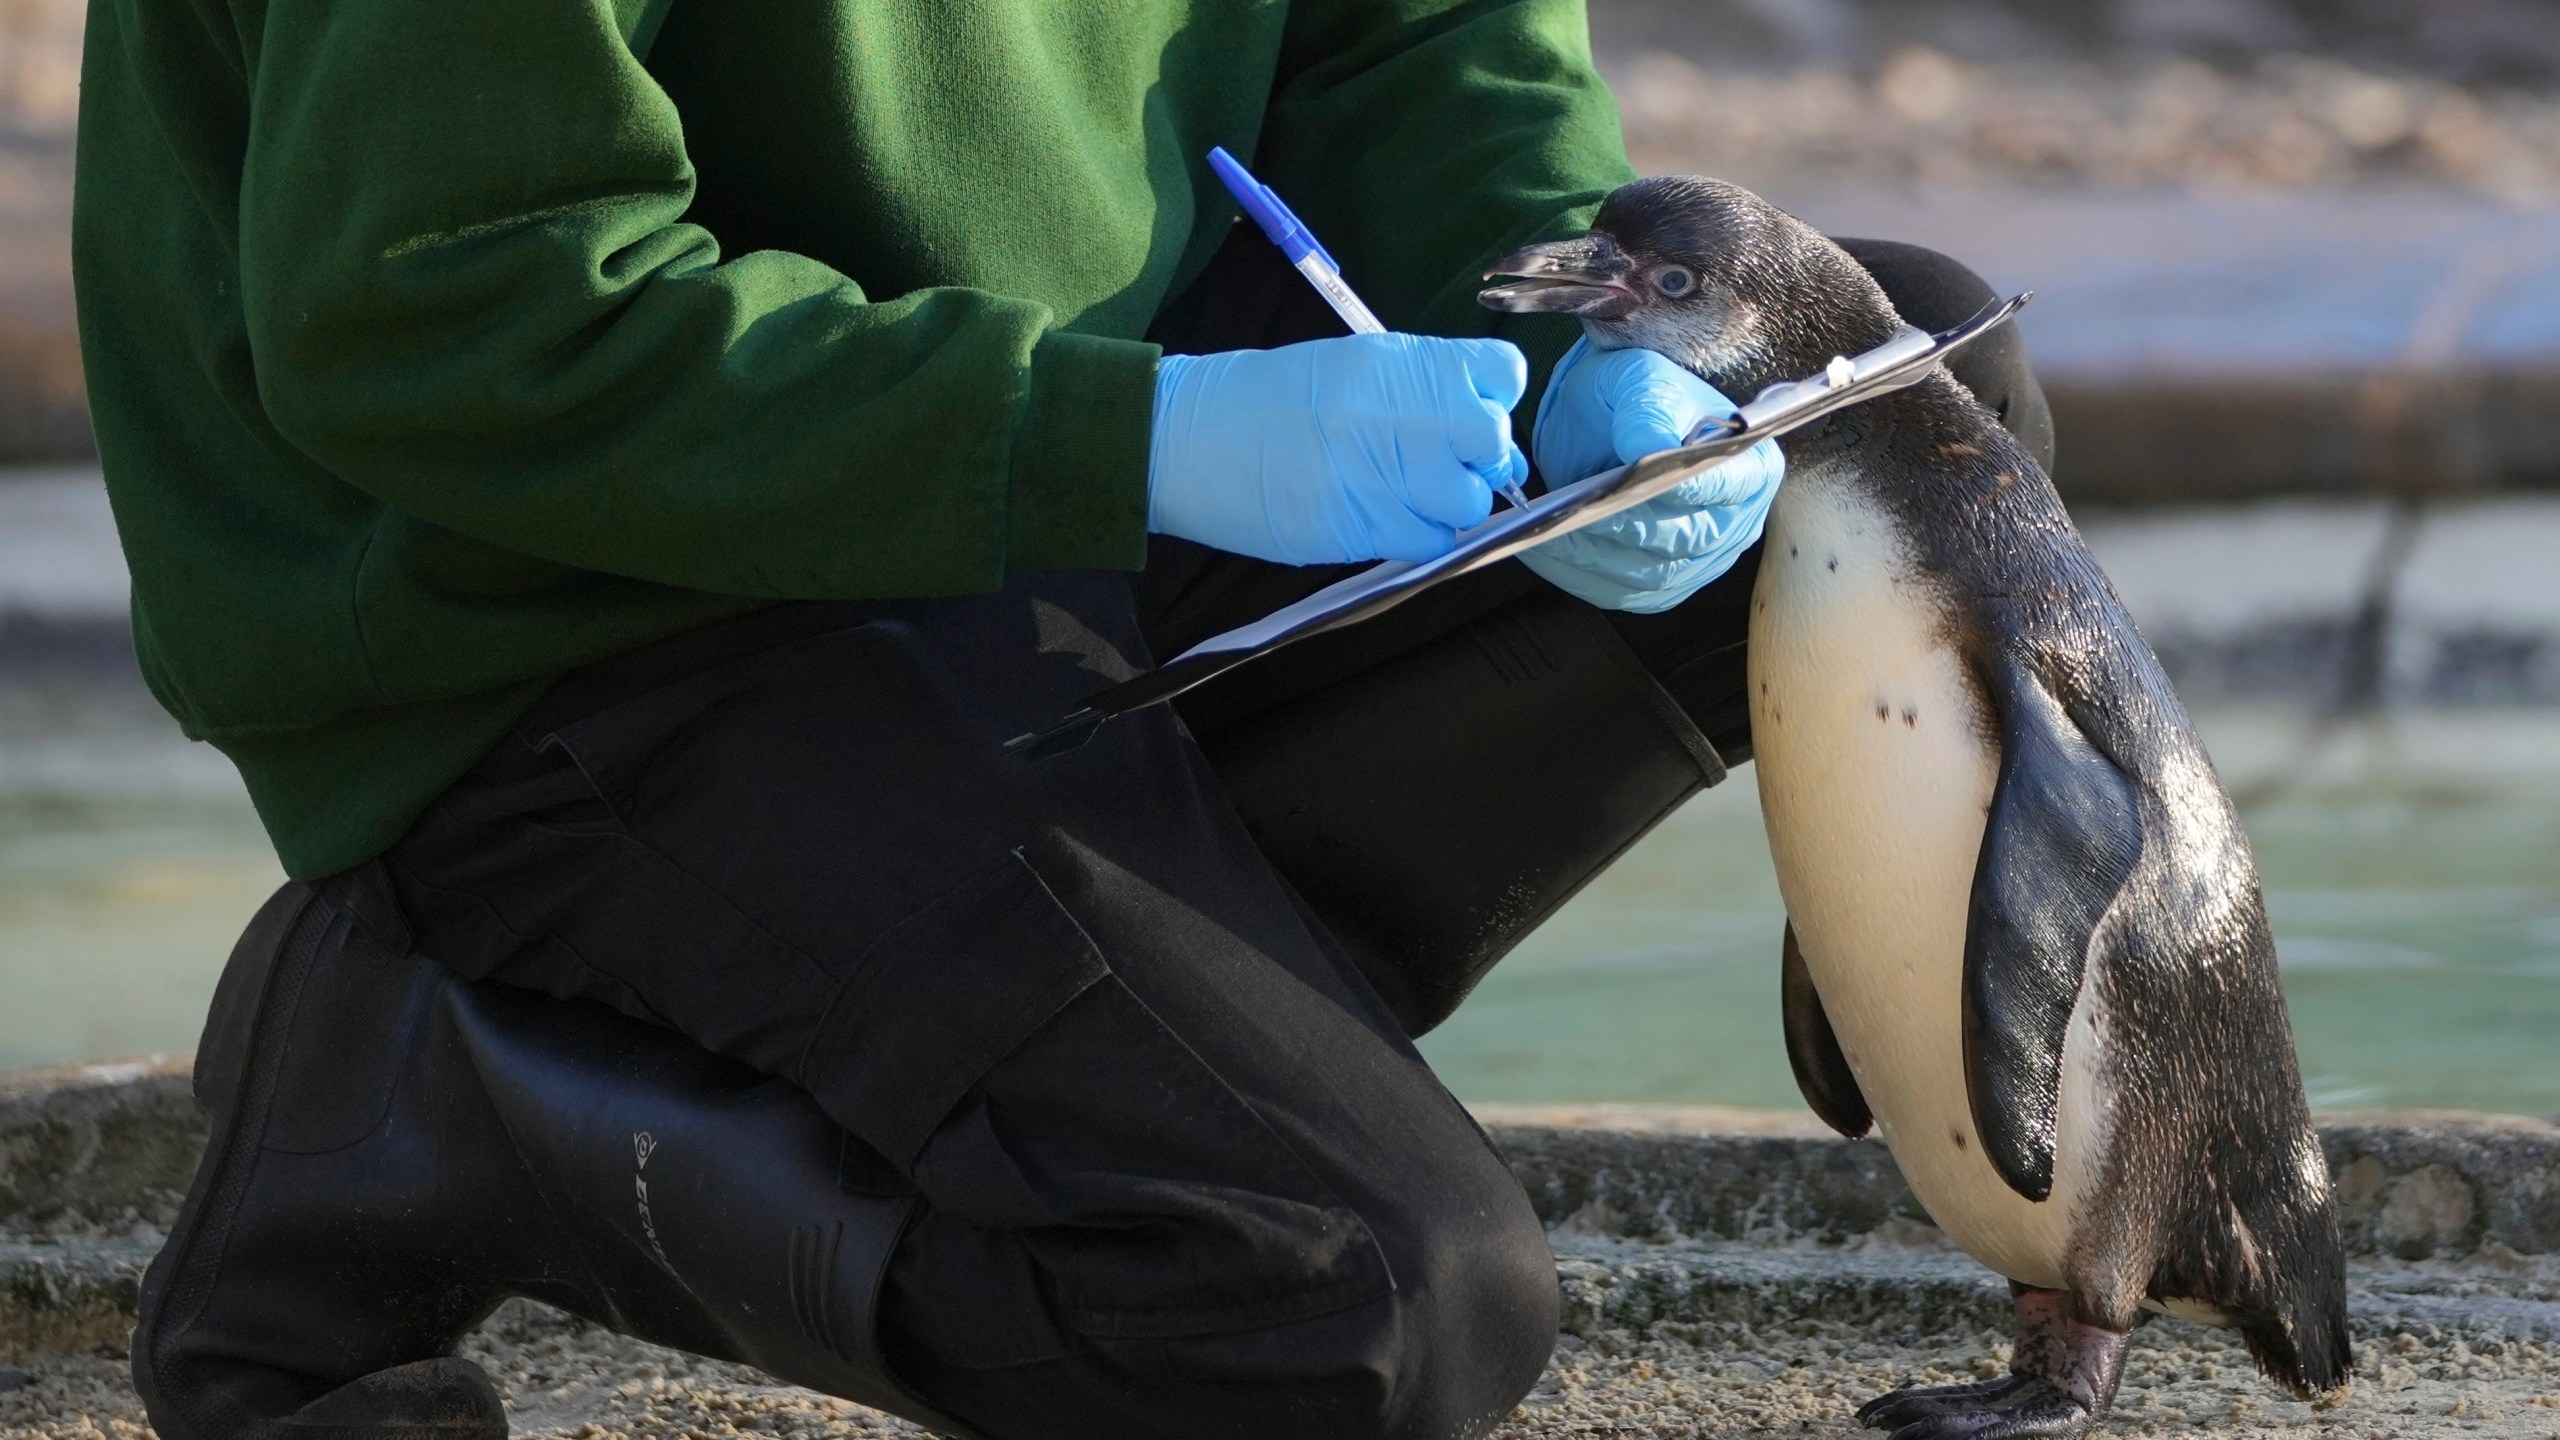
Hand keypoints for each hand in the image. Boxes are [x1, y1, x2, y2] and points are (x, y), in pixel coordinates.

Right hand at [1148, 333, 1530, 564]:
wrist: (1188, 438)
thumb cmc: (1267, 399)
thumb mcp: (1352, 366)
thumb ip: (1422, 391)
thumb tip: (1485, 437)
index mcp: (1405, 362)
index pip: (1504, 374)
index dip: (1492, 399)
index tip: (1463, 416)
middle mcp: (1409, 413)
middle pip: (1494, 443)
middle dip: (1475, 458)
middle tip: (1435, 464)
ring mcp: (1392, 473)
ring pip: (1470, 502)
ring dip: (1448, 504)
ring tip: (1401, 494)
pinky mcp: (1368, 527)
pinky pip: (1433, 542)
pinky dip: (1419, 536)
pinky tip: (1383, 518)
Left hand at [1522, 338, 1783, 613]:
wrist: (1609, 421)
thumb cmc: (1636, 398)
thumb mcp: (1642, 383)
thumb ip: (1648, 411)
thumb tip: (1644, 451)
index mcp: (1750, 466)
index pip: (1726, 485)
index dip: (1687, 489)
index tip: (1644, 482)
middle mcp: (1735, 522)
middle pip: (1685, 539)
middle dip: (1628, 527)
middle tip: (1578, 514)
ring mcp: (1700, 561)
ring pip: (1649, 574)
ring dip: (1595, 556)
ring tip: (1549, 532)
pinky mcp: (1660, 585)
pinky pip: (1620, 591)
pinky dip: (1580, 573)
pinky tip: (1546, 548)